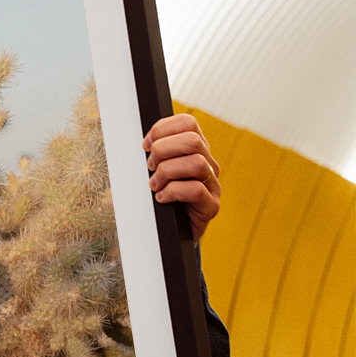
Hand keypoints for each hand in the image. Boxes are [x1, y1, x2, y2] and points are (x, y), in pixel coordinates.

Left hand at [143, 113, 220, 241]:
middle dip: (163, 150)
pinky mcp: (211, 206)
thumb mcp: (157, 170)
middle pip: (193, 140)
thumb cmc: (162, 198)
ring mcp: (213, 186)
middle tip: (150, 167)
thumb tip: (143, 143)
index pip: (188, 123)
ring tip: (154, 185)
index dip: (163, 129)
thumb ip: (156, 153)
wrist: (173, 233)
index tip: (146, 145)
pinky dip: (172, 192)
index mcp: (196, 150)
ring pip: (196, 163)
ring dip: (167, 172)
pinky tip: (161, 198)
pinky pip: (196, 190)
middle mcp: (209, 164)